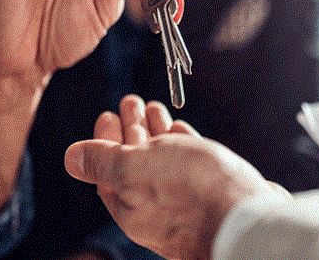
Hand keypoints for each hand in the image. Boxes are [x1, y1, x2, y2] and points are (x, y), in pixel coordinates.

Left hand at [65, 95, 286, 259]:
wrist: (247, 218)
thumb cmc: (191, 193)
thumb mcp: (135, 169)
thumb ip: (103, 162)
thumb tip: (71, 157)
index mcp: (130, 205)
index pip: (107, 169)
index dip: (104, 139)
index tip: (107, 114)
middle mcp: (154, 206)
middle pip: (134, 162)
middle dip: (131, 128)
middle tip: (130, 100)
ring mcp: (185, 200)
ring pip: (163, 160)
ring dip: (156, 131)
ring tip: (154, 106)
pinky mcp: (212, 191)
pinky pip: (189, 164)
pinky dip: (180, 144)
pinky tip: (180, 129)